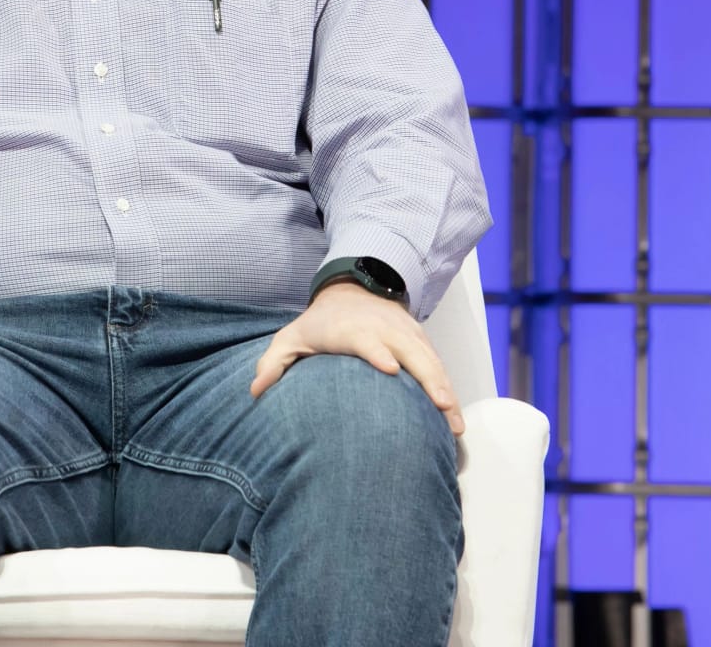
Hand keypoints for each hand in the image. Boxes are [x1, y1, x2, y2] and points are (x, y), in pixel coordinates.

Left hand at [250, 281, 464, 435]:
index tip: (389, 368)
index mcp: (351, 330)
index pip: (366, 339)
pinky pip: (437, 364)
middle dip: (426, 377)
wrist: (353, 289)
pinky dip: (448, 387)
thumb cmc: (320, 323)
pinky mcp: (420, 339)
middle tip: (440, 406)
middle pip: (409, 352)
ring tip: (453, 421)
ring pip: (430, 361)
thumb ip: (273, 363)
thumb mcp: (292, 337)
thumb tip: (255, 390)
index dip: (377, 352)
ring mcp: (405, 334)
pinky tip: (454, 415)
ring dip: (444, 389)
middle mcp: (383, 329)